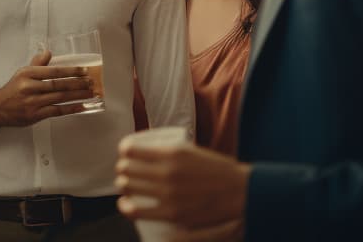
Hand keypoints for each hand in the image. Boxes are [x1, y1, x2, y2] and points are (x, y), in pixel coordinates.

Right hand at [0, 51, 95, 134]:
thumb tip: (48, 52)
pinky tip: (81, 106)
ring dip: (77, 95)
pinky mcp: (35, 115)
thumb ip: (37, 63)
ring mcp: (33, 102)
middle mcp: (30, 87)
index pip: (53, 71)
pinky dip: (71, 109)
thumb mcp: (22, 73)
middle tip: (91, 82)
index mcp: (28, 74)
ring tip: (90, 93)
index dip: (70, 71)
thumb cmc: (13, 89)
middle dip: (77, 83)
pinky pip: (57, 111)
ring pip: (59, 98)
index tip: (83, 71)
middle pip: (58, 85)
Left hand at [115, 140, 249, 230]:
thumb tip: (150, 155)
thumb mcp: (193, 151)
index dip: (124, 151)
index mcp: (172, 152)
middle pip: (126, 169)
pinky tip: (125, 204)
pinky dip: (125, 206)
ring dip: (123, 185)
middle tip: (126, 171)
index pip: (131, 149)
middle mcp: (167, 172)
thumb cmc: (219, 171)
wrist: (241, 192)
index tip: (125, 153)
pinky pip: (136, 210)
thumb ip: (172, 154)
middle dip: (122, 169)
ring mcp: (168, 194)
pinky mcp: (172, 213)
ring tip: (126, 186)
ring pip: (127, 187)